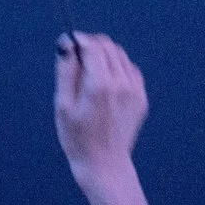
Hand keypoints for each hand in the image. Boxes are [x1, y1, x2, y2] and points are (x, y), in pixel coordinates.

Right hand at [54, 32, 148, 175]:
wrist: (104, 165)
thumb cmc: (78, 139)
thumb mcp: (63, 106)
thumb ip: (66, 71)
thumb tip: (67, 43)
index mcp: (100, 84)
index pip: (92, 45)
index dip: (78, 40)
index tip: (68, 43)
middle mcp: (121, 83)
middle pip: (108, 46)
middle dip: (91, 45)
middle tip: (77, 59)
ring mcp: (134, 90)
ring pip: (120, 55)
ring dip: (104, 56)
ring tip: (90, 74)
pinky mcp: (141, 97)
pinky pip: (130, 70)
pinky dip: (117, 68)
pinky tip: (106, 84)